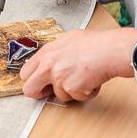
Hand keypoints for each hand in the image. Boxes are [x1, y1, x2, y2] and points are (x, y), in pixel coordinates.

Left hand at [20, 28, 136, 102]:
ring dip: (71, 91)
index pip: (26, 72)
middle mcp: (48, 65)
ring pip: (58, 95)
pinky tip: (91, 80)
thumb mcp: (69, 39)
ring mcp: (59, 77)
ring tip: (82, 78)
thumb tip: (50, 60)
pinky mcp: (71, 88)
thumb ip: (56, 52)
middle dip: (40, 93)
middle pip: (29, 89)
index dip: (32, 80)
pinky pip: (76, 97)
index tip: (40, 83)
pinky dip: (85, 93)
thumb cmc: (95, 43)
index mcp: (47, 52)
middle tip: (51, 91)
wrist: (110, 50)